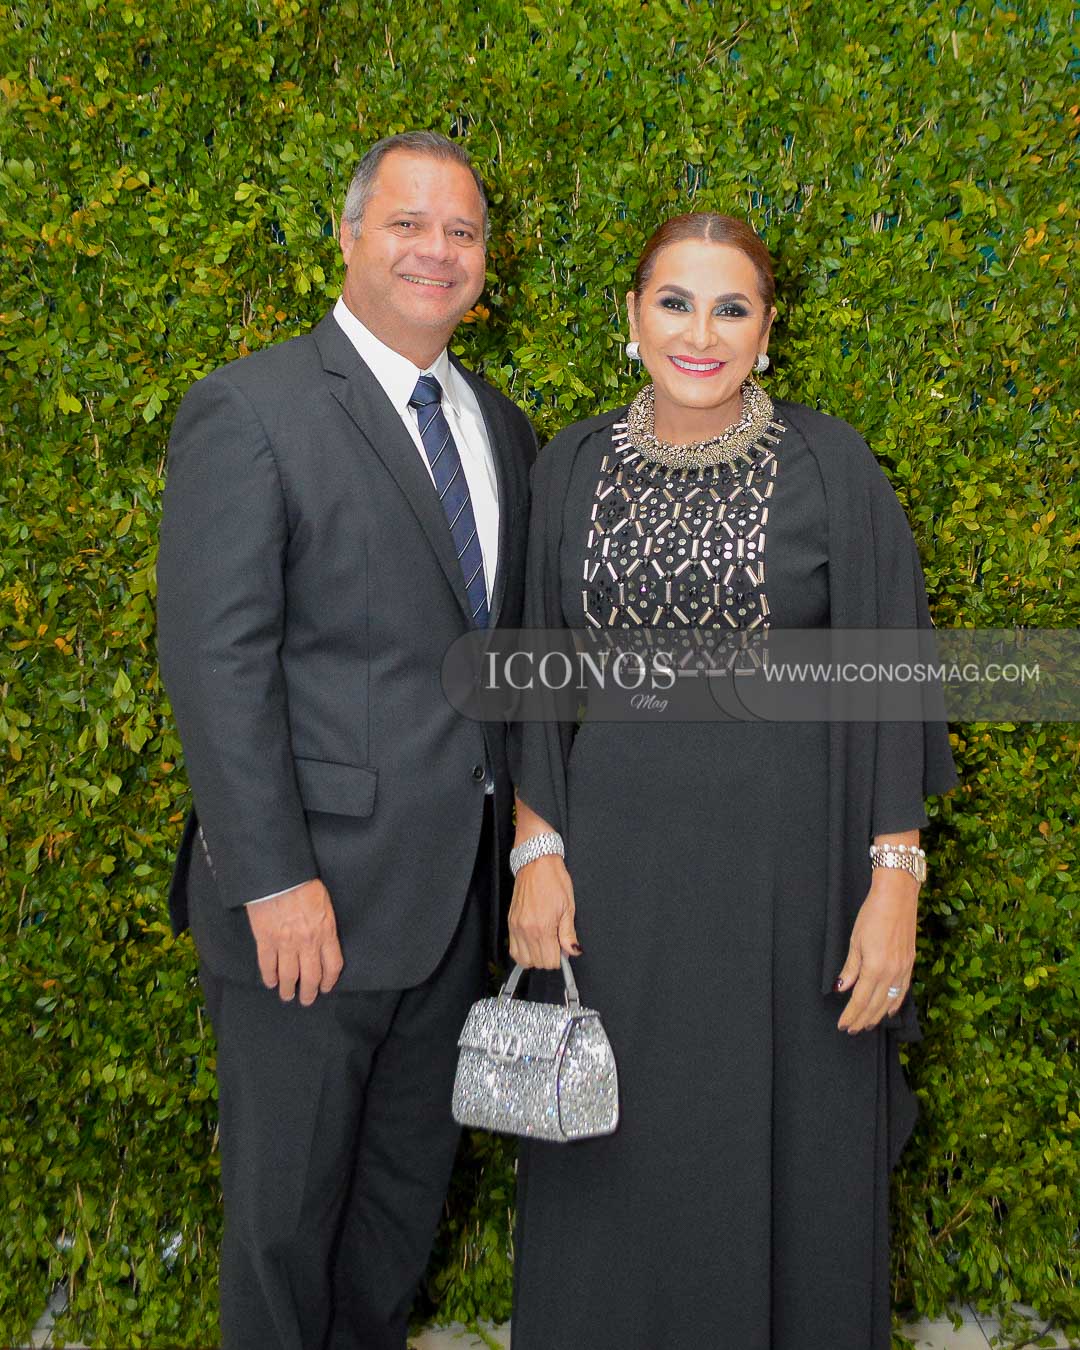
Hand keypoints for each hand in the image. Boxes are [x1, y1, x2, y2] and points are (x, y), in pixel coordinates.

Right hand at [246, 879, 343, 1005]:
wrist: (279, 876)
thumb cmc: (304, 883)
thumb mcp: (325, 903)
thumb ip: (325, 924)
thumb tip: (323, 939)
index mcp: (326, 932)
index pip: (332, 965)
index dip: (329, 980)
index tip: (326, 987)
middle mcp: (307, 943)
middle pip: (311, 976)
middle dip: (309, 992)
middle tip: (306, 1000)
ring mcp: (285, 944)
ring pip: (288, 975)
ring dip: (288, 989)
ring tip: (287, 995)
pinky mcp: (266, 940)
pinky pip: (267, 965)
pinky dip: (269, 977)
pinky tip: (270, 982)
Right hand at [508, 854, 578, 969]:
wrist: (536, 863)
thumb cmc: (553, 880)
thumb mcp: (569, 907)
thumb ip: (569, 934)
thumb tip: (573, 950)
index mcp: (543, 927)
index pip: (550, 961)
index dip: (561, 958)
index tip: (564, 948)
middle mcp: (526, 930)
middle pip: (537, 963)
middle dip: (549, 958)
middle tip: (556, 943)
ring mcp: (516, 927)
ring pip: (523, 960)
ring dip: (535, 957)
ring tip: (544, 944)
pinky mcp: (510, 923)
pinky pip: (513, 949)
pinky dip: (524, 951)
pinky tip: (533, 942)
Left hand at [835, 869, 918, 1033]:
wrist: (897, 898)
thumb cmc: (872, 915)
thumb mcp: (855, 941)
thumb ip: (850, 968)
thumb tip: (842, 988)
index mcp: (875, 968)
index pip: (860, 1000)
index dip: (851, 1014)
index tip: (843, 1025)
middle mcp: (892, 973)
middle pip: (875, 1005)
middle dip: (862, 1019)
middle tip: (851, 1029)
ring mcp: (903, 969)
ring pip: (890, 1002)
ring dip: (877, 1015)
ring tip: (867, 1025)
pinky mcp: (910, 964)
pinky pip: (903, 991)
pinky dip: (895, 1004)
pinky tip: (890, 1011)